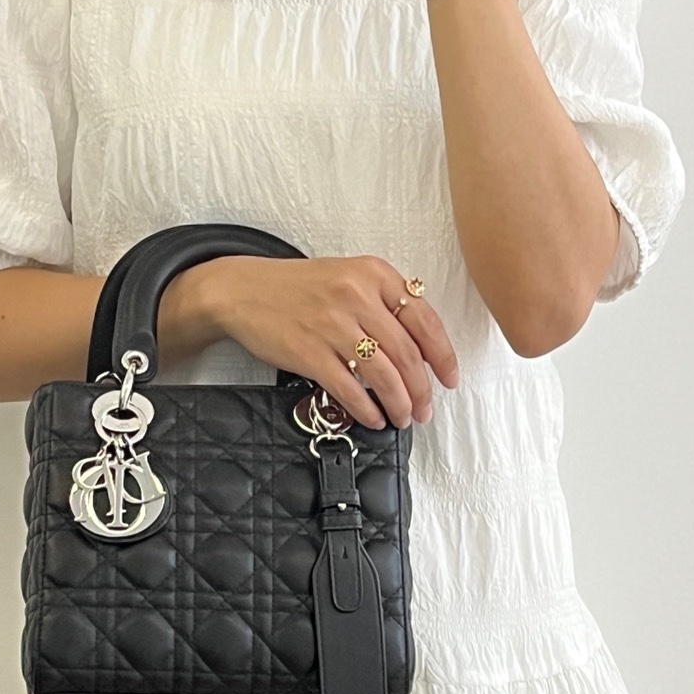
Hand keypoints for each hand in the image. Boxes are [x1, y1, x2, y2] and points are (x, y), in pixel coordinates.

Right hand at [176, 252, 458, 429]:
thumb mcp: (348, 277)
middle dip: (422, 390)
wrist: (243, 291)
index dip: (443, 356)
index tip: (450, 380)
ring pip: (384, 374)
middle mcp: (357, 296)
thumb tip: (420, 348)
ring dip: (399, 403)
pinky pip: (349, 388)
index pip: (424, 319)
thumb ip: (384, 302)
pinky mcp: (310, 351)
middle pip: (407, 353)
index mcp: (374, 274)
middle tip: (425, 410)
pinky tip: (374, 418)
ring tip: (403, 419)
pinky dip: (367, 408)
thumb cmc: (298, 288)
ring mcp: (333, 324)